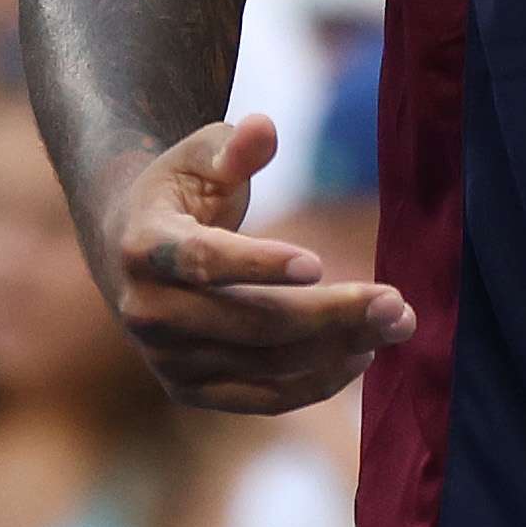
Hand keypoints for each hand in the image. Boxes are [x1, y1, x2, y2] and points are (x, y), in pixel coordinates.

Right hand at [88, 116, 411, 410]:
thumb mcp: (200, 157)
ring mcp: (166, 359)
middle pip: (250, 323)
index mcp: (144, 246)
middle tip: (396, 302)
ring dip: (338, 348)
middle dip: (330, 315)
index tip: (319, 263)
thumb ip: (234, 147)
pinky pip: (263, 398)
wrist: (129, 251)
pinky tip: (361, 355)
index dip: (257, 264)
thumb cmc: (181, 193)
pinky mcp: (189, 390)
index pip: (202, 260)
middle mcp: (148, 311)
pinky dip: (316, 382)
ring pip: (265, 364)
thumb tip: (263, 128)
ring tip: (396, 323)